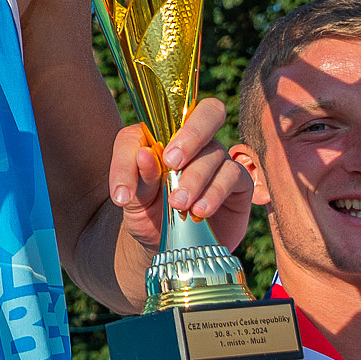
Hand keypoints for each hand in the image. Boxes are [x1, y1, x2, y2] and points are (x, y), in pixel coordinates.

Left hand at [106, 96, 252, 252]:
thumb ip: (138, 177)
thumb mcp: (134, 201)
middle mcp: (194, 141)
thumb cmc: (148, 214)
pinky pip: (233, 175)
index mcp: (161, 136)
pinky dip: (214, 192)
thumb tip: (145, 154)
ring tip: (179, 204)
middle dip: (190, 135)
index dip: (134, 154)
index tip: (121, 194)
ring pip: (214, 152)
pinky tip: (199, 210)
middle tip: (171, 162)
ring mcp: (218, 159)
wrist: (170, 246)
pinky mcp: (239, 182)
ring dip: (194, 178)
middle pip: (207, 112)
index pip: (151, 126)